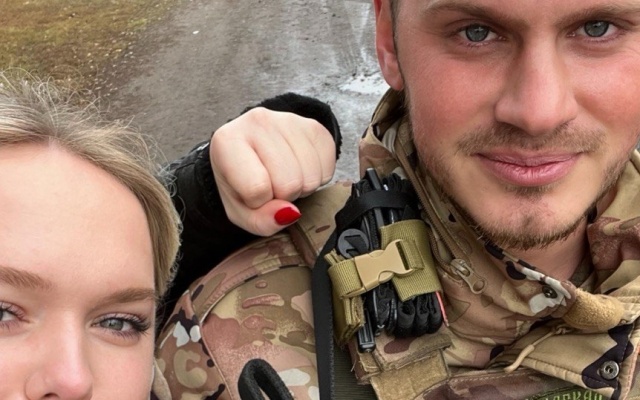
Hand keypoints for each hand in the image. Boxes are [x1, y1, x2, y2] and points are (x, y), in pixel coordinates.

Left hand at [210, 107, 335, 235]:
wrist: (254, 150)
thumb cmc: (242, 182)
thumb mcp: (239, 210)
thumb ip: (260, 220)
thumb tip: (290, 213)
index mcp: (227, 141)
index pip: (257, 188)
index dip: (260, 203)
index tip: (253, 194)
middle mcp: (257, 121)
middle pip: (289, 183)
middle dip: (284, 195)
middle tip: (273, 186)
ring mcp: (289, 120)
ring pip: (311, 176)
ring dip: (302, 187)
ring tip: (286, 177)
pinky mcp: (313, 125)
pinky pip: (328, 167)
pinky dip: (318, 177)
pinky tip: (300, 169)